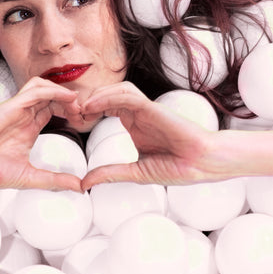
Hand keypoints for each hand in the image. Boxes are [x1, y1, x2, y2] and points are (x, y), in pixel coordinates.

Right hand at [0, 75, 85, 192]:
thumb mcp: (30, 178)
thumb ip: (55, 180)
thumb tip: (79, 186)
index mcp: (27, 129)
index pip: (53, 110)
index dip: (71, 112)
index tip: (84, 122)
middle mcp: (23, 116)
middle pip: (52, 96)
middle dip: (71, 101)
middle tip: (85, 114)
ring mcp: (17, 109)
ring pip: (45, 87)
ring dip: (64, 92)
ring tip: (77, 106)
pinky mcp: (11, 105)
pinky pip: (36, 90)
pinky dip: (55, 90)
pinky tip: (68, 99)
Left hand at [71, 82, 223, 190]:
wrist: (203, 164)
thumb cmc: (178, 167)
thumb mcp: (135, 172)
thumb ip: (110, 173)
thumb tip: (84, 183)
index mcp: (133, 123)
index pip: (104, 108)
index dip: (86, 112)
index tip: (71, 122)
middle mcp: (138, 113)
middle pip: (106, 95)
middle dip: (86, 101)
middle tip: (69, 113)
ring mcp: (146, 109)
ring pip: (115, 90)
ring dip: (95, 96)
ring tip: (79, 109)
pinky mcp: (154, 107)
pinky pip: (127, 95)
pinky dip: (108, 97)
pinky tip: (93, 106)